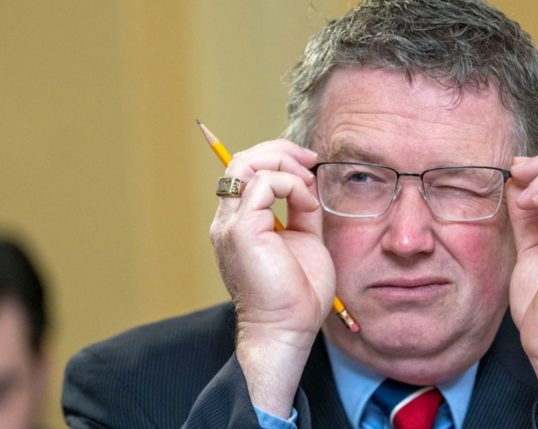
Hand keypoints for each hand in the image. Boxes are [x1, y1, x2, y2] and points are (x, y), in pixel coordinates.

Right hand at [208, 140, 334, 416]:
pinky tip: (306, 204)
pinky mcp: (242, 229)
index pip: (246, 172)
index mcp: (240, 223)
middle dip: (280, 152)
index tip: (309, 164)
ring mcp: (230, 224)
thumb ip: (301, 210)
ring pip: (246, 164)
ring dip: (283, 164)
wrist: (287, 328)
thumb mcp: (304, 238)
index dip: (277, 158)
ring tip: (307, 183)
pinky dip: (290, 185)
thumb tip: (308, 183)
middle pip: (242, 160)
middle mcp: (228, 220)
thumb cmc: (296, 295)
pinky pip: (262, 184)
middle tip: (310, 160)